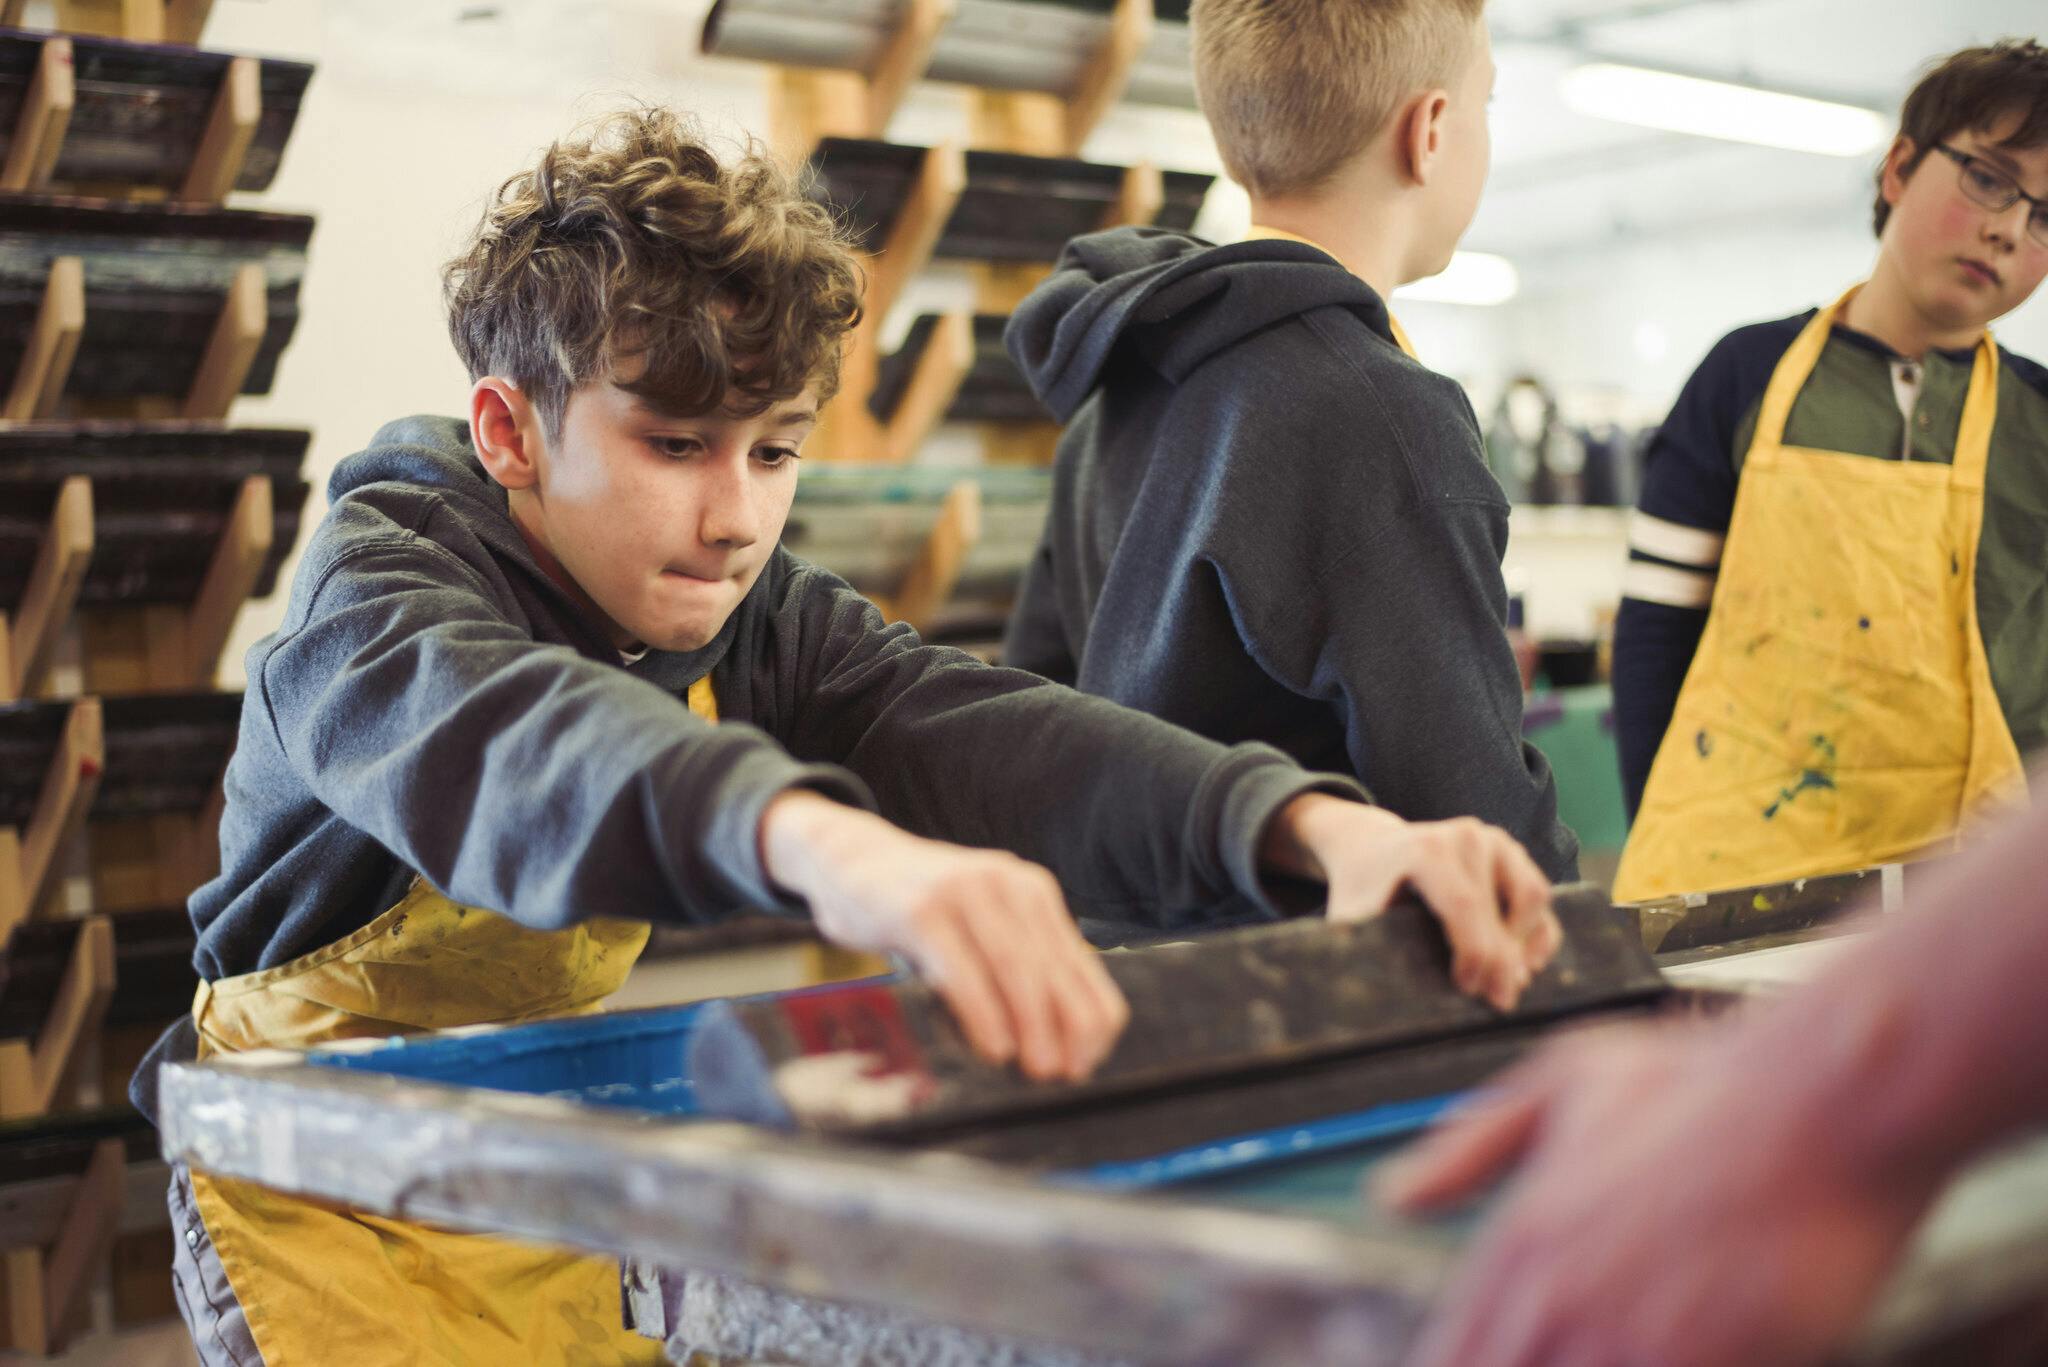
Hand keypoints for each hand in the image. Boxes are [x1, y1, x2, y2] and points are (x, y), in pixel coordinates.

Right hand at [758, 791, 1128, 1081]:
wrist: (851, 858)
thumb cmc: (920, 908)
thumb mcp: (979, 925)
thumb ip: (1016, 966)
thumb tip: (1055, 1041)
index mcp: (1032, 893)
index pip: (1081, 965)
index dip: (1091, 1020)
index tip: (1086, 1064)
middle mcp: (1007, 885)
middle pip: (1053, 970)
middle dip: (1067, 1030)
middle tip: (1064, 1075)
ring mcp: (964, 892)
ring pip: (1016, 969)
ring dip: (1034, 1027)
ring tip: (1038, 1068)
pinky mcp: (921, 909)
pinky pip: (964, 971)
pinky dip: (985, 1014)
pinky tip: (994, 1047)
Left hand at [1263, 795, 1557, 1008]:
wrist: (1370, 845)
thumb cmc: (1361, 889)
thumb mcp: (1351, 917)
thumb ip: (1363, 950)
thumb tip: (1378, 1009)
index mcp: (1423, 850)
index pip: (1463, 905)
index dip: (1474, 952)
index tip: (1470, 990)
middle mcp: (1462, 836)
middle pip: (1497, 909)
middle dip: (1502, 962)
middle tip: (1500, 1002)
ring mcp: (1489, 839)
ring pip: (1530, 898)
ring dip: (1525, 945)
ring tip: (1511, 983)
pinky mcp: (1507, 848)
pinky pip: (1537, 891)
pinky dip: (1538, 929)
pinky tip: (1530, 961)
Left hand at [1377, 1022, 1940, 1366]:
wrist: (1830, 1103)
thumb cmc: (1708, 1084)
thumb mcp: (1565, 1082)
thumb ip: (1472, 1146)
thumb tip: (1391, 1199)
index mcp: (1519, 1242)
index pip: (1452, 1357)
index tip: (1494, 1358)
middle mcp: (1557, 1301)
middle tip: (1573, 1348)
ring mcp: (1630, 1343)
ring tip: (1625, 1349)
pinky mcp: (1703, 1363)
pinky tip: (1688, 1357)